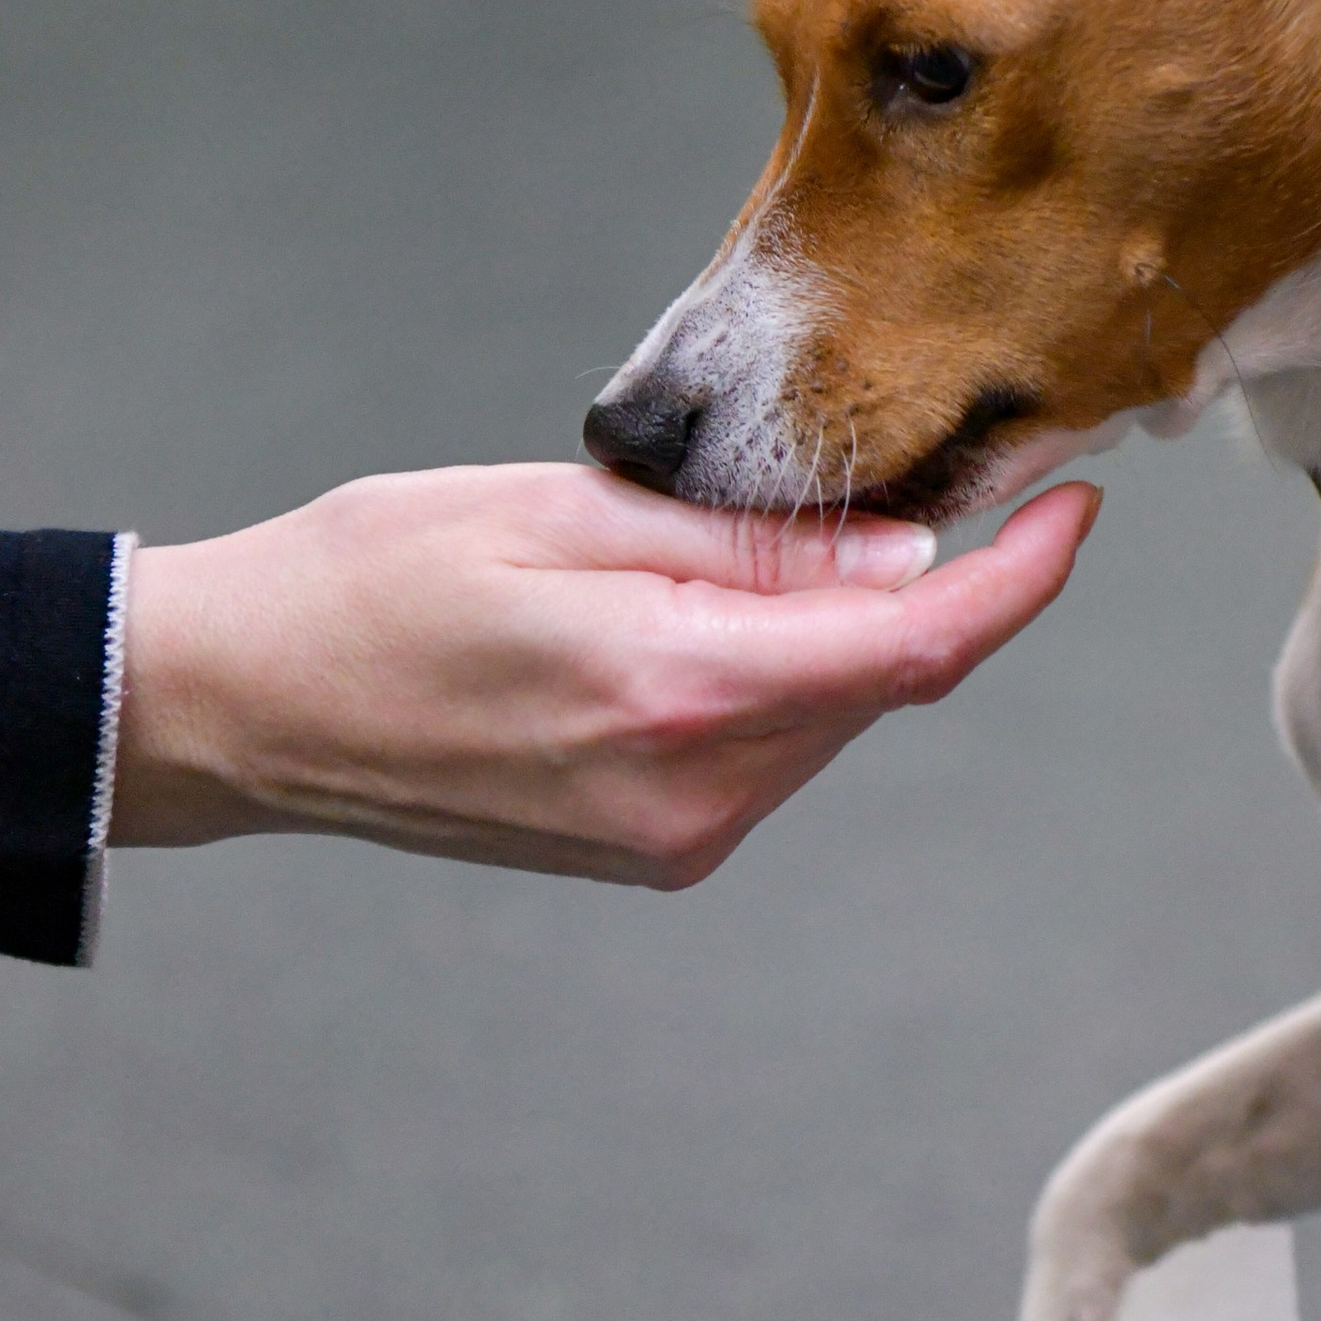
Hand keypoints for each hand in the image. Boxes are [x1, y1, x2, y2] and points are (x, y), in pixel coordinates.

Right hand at [113, 461, 1096, 885]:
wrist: (245, 710)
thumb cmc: (372, 579)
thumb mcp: (560, 512)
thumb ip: (743, 544)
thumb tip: (899, 545)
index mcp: (678, 689)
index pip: (913, 642)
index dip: (1019, 580)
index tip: (1075, 509)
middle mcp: (694, 790)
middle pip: (883, 680)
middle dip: (919, 583)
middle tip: (916, 470)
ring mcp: (674, 837)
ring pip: (830, 717)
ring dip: (840, 633)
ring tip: (752, 544)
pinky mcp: (653, 850)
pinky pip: (768, 752)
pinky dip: (781, 679)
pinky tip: (707, 618)